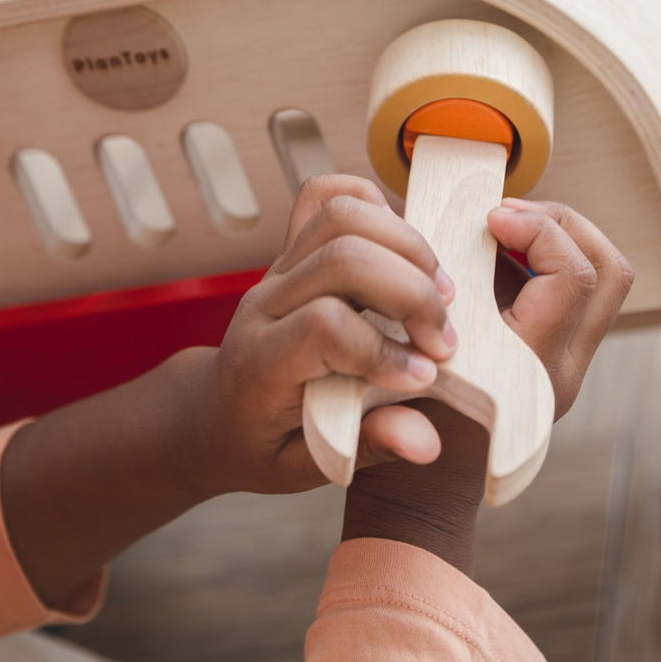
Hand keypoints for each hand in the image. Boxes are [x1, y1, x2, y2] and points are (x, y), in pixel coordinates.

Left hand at [192, 174, 458, 495]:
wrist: (217, 412)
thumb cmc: (263, 443)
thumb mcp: (307, 465)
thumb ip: (367, 446)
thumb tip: (426, 441)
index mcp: (261, 363)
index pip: (324, 326)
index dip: (383, 349)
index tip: (423, 376)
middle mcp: (264, 303)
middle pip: (341, 258)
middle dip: (411, 292)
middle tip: (443, 337)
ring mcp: (276, 268)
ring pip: (339, 215)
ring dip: (407, 245)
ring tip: (438, 292)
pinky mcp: (290, 249)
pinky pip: (325, 196)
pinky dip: (373, 206)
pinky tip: (403, 251)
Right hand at [343, 198, 632, 572]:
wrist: (420, 496)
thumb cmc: (397, 441)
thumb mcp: (388, 397)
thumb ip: (398, 374)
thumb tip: (419, 340)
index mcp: (528, 375)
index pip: (572, 279)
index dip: (538, 231)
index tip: (489, 219)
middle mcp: (558, 370)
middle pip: (606, 270)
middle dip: (559, 223)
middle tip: (503, 215)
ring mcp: (561, 365)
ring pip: (600, 277)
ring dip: (554, 237)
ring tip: (500, 227)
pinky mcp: (549, 357)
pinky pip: (573, 289)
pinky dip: (540, 257)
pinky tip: (492, 252)